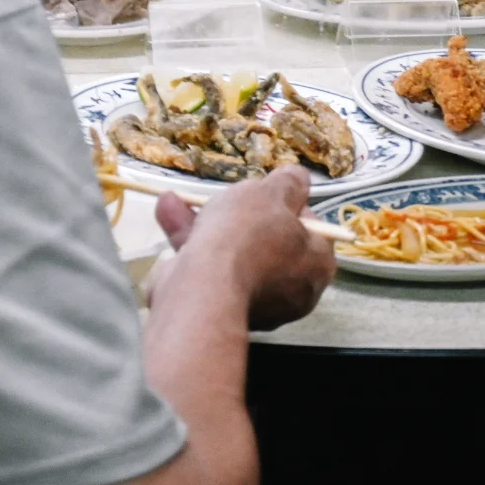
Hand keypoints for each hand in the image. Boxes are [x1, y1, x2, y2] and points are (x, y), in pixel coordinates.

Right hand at [154, 166, 336, 330]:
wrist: (203, 288)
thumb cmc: (248, 236)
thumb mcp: (272, 194)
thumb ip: (289, 183)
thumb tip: (298, 178)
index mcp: (316, 265)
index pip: (313, 231)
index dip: (291, 206)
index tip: (270, 193)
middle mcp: (292, 290)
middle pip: (269, 241)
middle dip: (239, 212)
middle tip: (229, 195)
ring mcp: (255, 302)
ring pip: (232, 253)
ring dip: (204, 221)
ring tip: (178, 198)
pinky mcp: (220, 307)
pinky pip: (210, 269)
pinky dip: (190, 242)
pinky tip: (167, 212)